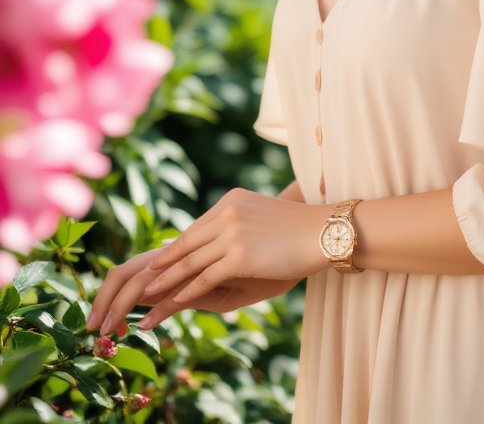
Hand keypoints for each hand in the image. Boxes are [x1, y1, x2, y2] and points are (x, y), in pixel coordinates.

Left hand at [133, 189, 327, 315]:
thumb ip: (233, 230)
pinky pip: (203, 278)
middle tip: (137, 288)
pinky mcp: (238, 255)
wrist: (325, 232)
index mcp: (230, 200)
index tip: (153, 268)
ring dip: (163, 285)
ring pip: (188, 264)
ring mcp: (231, 232)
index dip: (171, 252)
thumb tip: (213, 248)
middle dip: (159, 269)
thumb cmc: (298, 232)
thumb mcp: (260, 222)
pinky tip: (170, 306)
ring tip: (143, 302)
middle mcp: (226, 211)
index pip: (193, 230)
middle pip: (184, 245)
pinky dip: (183, 294)